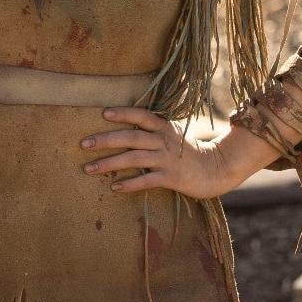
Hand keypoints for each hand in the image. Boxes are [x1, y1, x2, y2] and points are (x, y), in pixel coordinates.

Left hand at [82, 108, 244, 200]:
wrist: (218, 169)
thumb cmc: (189, 151)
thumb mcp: (173, 134)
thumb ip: (153, 130)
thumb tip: (126, 126)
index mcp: (164, 128)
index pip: (141, 116)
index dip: (124, 113)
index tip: (103, 113)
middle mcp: (164, 141)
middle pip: (131, 137)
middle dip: (105, 140)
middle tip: (83, 144)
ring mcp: (167, 159)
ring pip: (133, 158)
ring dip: (109, 163)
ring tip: (89, 169)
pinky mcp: (171, 177)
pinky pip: (146, 180)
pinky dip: (129, 184)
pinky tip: (114, 188)